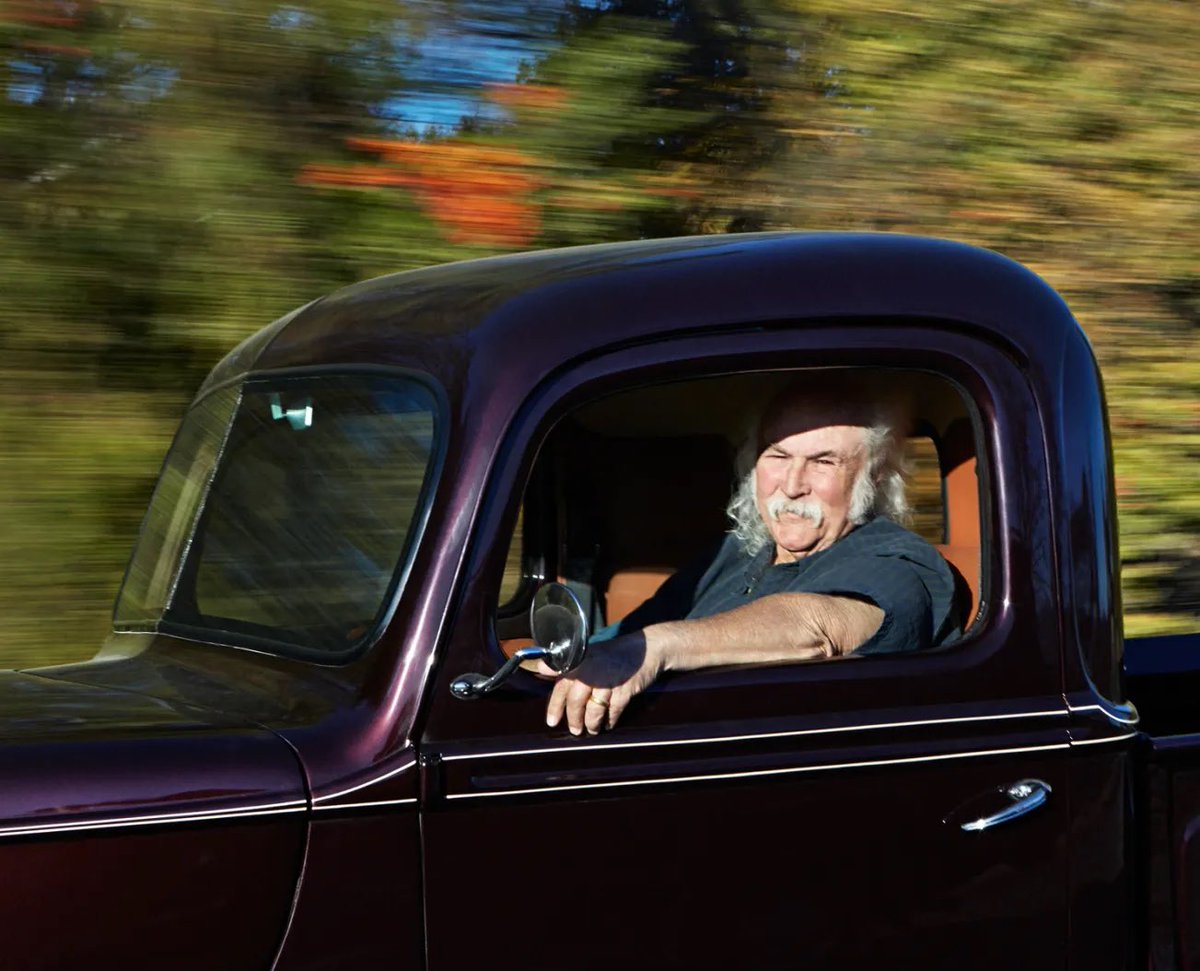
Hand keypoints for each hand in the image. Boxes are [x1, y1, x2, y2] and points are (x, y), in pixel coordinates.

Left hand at [540, 632, 663, 734]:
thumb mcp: (591, 654)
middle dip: (574, 719)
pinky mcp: (626, 688)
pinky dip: (610, 720)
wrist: (646, 648)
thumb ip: (570, 666)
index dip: (555, 704)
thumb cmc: (615, 654)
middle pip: (576, 700)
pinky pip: (613, 710)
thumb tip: (543, 670)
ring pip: (594, 709)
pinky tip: (608, 723)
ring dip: (591, 723)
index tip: (552, 721)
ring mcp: (610, 679)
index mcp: (582, 659)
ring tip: (592, 729)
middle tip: (574, 730)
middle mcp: (593, 668)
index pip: (562, 684)